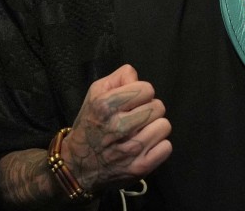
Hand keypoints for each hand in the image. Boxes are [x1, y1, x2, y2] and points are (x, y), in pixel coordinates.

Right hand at [61, 64, 171, 191]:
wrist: (78, 165)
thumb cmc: (90, 124)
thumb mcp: (95, 94)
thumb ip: (118, 78)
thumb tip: (137, 77)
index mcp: (106, 105)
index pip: (146, 89)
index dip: (142, 92)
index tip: (134, 100)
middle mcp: (118, 126)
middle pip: (158, 107)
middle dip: (150, 108)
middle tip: (138, 116)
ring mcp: (130, 149)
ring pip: (164, 126)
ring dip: (155, 126)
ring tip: (142, 130)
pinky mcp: (139, 167)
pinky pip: (166, 147)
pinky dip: (158, 145)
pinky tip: (146, 145)